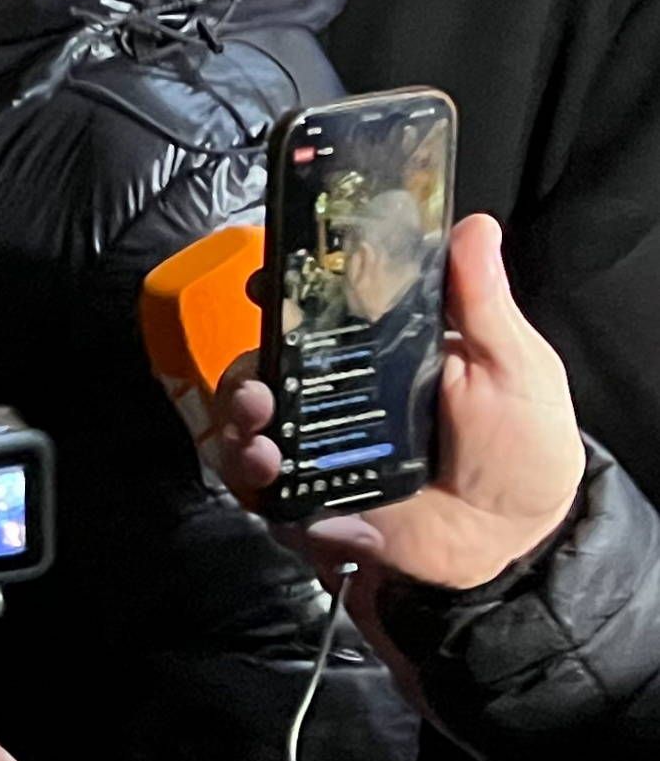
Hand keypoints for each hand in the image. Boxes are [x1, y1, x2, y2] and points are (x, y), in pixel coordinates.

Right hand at [207, 213, 585, 589]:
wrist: (518, 535)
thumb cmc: (523, 444)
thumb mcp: (512, 365)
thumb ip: (482, 302)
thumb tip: (474, 225)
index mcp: (375, 351)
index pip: (309, 310)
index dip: (277, 293)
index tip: (264, 283)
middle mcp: (332, 393)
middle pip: (259, 366)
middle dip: (242, 374)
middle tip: (259, 389)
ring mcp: (316, 446)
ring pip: (243, 423)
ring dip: (238, 422)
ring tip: (261, 432)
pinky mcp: (309, 497)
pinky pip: (257, 485)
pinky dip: (252, 475)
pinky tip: (275, 475)